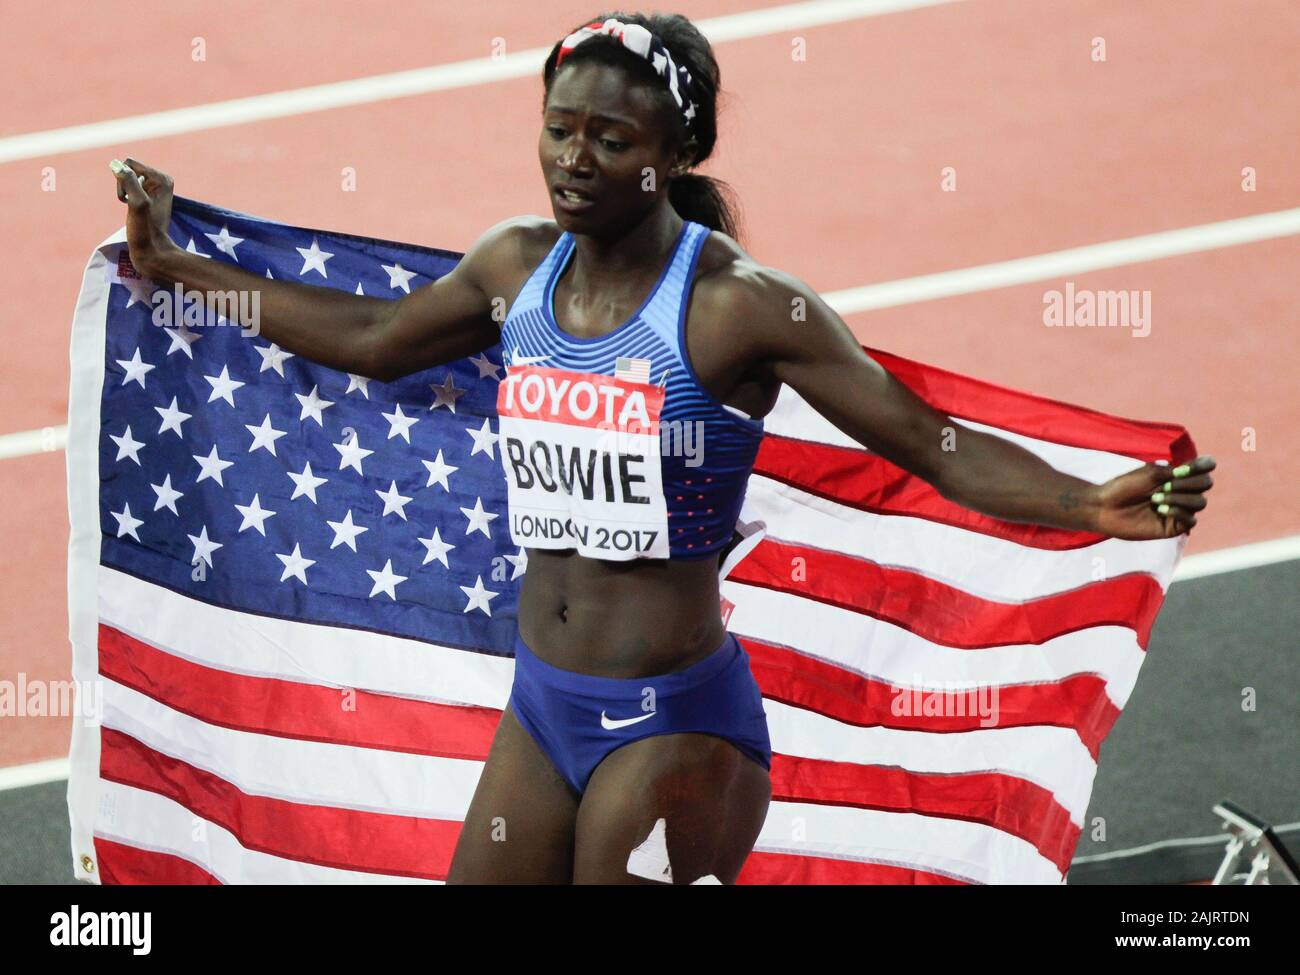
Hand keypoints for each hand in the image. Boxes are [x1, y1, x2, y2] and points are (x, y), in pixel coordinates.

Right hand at [109, 157, 177, 278]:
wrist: (151, 252)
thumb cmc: (144, 230)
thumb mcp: (137, 204)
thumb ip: (129, 182)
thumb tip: (115, 164)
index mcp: (163, 178)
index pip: (129, 164)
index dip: (124, 182)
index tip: (133, 201)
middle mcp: (161, 181)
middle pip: (126, 170)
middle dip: (123, 187)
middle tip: (132, 207)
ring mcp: (153, 189)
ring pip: (124, 180)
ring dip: (123, 194)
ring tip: (133, 210)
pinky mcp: (146, 197)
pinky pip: (126, 188)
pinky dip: (124, 198)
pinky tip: (133, 211)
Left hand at [1094, 455, 1215, 539]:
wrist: (1105, 507)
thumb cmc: (1123, 487)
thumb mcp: (1150, 474)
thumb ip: (1177, 471)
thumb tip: (1203, 466)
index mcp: (1176, 475)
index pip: (1204, 468)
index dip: (1205, 465)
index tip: (1192, 466)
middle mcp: (1181, 491)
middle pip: (1206, 484)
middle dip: (1188, 483)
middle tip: (1166, 485)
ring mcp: (1178, 510)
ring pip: (1200, 502)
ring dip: (1181, 498)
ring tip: (1156, 499)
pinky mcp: (1173, 527)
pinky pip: (1191, 521)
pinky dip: (1179, 512)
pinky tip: (1161, 510)